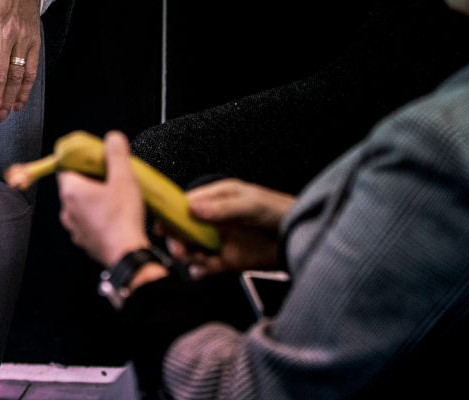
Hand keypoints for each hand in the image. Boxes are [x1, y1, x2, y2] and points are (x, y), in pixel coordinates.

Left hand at [58, 132, 166, 288]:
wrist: (128, 256)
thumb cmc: (122, 219)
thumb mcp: (124, 177)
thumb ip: (116, 153)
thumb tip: (112, 138)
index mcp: (71, 190)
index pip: (66, 167)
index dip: (81, 162)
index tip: (94, 161)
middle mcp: (67, 210)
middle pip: (74, 186)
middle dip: (91, 180)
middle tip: (110, 178)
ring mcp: (74, 228)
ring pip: (81, 206)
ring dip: (94, 200)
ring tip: (115, 198)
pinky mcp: (85, 242)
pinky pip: (87, 223)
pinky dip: (98, 218)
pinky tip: (115, 217)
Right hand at [163, 178, 295, 278]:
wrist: (306, 240)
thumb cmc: (282, 213)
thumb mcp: (252, 205)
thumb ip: (223, 208)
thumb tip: (193, 209)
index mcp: (219, 198)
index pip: (188, 203)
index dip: (173, 212)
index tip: (162, 223)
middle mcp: (217, 219)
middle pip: (187, 227)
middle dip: (178, 236)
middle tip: (177, 245)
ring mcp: (223, 240)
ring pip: (195, 248)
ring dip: (187, 254)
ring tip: (189, 258)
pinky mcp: (231, 261)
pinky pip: (209, 266)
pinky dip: (201, 270)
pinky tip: (199, 271)